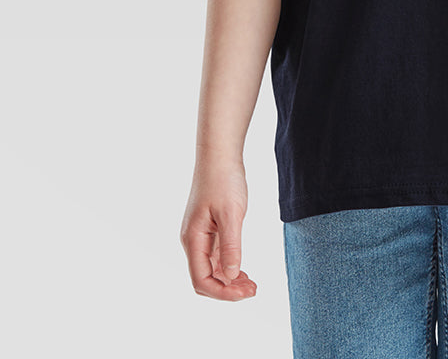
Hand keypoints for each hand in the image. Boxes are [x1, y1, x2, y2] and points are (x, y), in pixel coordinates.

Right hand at [180, 158, 257, 299]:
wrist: (219, 155)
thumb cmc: (223, 180)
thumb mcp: (231, 214)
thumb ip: (231, 246)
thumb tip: (230, 276)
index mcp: (192, 240)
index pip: (202, 281)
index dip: (223, 293)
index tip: (246, 293)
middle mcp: (192, 241)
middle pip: (205, 278)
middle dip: (227, 289)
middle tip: (253, 289)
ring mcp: (199, 236)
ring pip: (211, 269)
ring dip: (229, 280)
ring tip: (251, 284)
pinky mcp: (208, 229)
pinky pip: (215, 257)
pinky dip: (228, 266)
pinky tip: (242, 269)